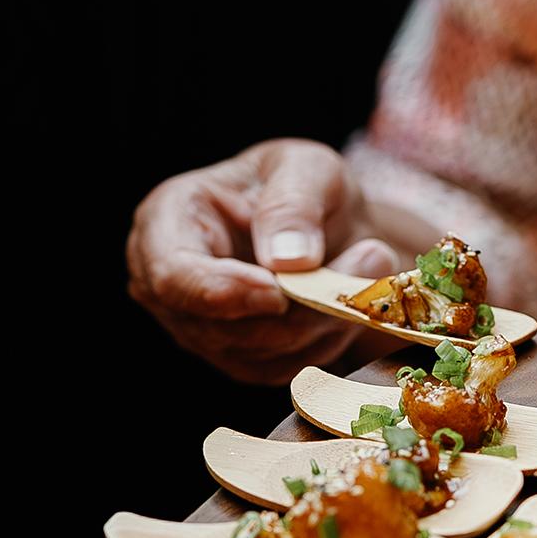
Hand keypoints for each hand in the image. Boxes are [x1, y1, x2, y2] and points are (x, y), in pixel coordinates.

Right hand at [127, 140, 397, 384]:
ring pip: (260, 354)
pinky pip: (285, 369)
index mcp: (166, 222)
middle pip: (223, 327)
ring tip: (369, 263)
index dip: (224, 293)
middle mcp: (168, 286)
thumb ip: (293, 204)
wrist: (324, 222)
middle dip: (300, 308)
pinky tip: (347, 300)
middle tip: (370, 257)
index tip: (279, 292)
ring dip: (324, 321)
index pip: (174, 277)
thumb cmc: (301, 185)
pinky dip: (326, 340)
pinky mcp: (239, 360)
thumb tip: (287, 260)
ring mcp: (199, 330)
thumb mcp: (306, 168)